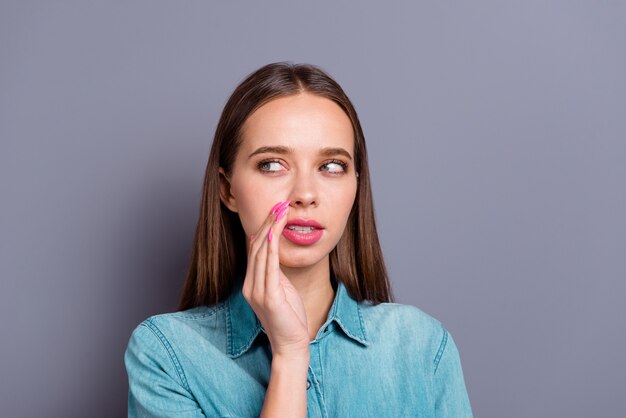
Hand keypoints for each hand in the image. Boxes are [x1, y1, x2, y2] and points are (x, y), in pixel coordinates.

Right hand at [242, 200, 309, 356]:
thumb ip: (276, 273)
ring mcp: (258, 291)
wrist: (290, 345)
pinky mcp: (269, 297)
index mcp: (252, 283)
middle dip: (267, 223)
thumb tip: (277, 253)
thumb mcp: (282, 290)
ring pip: (261, 253)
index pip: (255, 250)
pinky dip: (272, 247)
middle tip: (278, 203)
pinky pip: (269, 267)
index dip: (263, 228)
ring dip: (271, 229)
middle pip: (256, 247)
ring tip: (280, 211)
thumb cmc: (289, 318)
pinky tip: (275, 232)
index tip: (274, 210)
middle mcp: (250, 285)